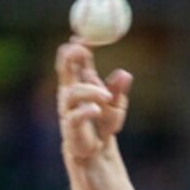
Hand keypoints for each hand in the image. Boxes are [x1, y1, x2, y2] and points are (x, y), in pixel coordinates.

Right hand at [56, 39, 132, 161]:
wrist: (97, 153)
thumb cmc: (104, 126)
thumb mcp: (116, 106)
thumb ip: (119, 91)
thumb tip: (125, 74)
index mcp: (79, 83)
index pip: (75, 59)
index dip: (79, 46)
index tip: (86, 36)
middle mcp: (70, 93)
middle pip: (64, 67)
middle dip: (71, 56)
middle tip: (83, 49)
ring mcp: (68, 109)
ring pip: (72, 92)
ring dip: (90, 91)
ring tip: (107, 97)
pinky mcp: (70, 126)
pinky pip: (76, 115)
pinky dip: (87, 110)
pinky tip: (97, 110)